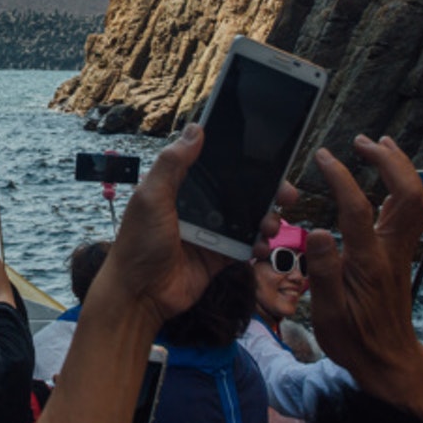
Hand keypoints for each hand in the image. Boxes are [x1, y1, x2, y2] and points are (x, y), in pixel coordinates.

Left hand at [94, 125, 291, 327]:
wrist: (140, 295)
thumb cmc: (138, 243)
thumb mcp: (151, 197)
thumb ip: (173, 163)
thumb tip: (196, 128)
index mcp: (180, 187)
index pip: (215, 166)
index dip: (240, 160)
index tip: (266, 153)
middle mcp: (198, 207)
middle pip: (239, 191)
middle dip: (266, 190)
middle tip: (285, 192)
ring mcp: (210, 231)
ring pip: (248, 217)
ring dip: (266, 217)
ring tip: (271, 224)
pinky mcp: (219, 255)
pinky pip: (246, 245)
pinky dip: (258, 244)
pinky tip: (260, 245)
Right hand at [305, 135, 422, 382]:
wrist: (389, 359)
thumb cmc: (356, 340)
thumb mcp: (329, 313)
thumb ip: (325, 271)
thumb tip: (319, 231)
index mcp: (370, 262)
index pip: (357, 208)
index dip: (341, 178)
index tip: (325, 157)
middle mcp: (391, 251)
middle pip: (407, 194)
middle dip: (388, 161)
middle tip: (362, 142)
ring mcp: (400, 251)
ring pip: (415, 200)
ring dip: (401, 168)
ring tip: (380, 145)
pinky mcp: (401, 254)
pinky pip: (411, 211)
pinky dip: (403, 185)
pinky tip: (388, 176)